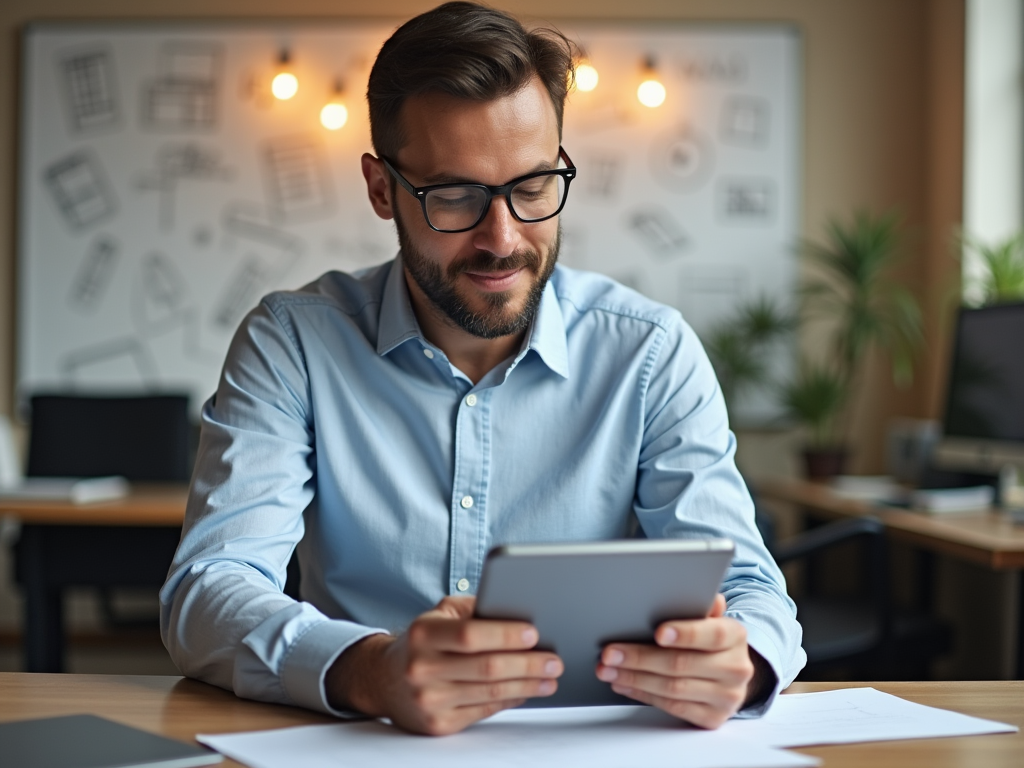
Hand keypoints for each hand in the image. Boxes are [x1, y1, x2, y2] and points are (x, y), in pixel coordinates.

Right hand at [325, 596, 562, 734]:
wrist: (384, 679)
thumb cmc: (423, 641)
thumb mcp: (439, 614)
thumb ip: (474, 609)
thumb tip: (517, 613)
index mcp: (423, 634)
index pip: (470, 635)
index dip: (505, 635)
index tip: (534, 633)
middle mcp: (421, 668)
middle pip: (487, 668)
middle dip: (528, 664)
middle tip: (553, 660)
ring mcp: (429, 700)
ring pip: (491, 692)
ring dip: (527, 685)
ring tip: (549, 677)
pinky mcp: (438, 724)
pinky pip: (484, 710)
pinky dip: (511, 699)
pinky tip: (527, 690)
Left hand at [595, 594, 756, 728]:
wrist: (729, 675)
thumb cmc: (709, 641)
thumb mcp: (708, 619)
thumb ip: (699, 606)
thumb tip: (694, 590)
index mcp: (736, 636)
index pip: (713, 634)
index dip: (685, 634)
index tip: (658, 632)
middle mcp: (736, 668)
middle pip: (682, 664)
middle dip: (640, 658)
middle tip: (610, 653)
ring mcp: (726, 696)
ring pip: (673, 688)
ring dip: (634, 678)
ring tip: (608, 669)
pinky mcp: (713, 718)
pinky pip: (673, 707)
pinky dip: (643, 695)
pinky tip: (624, 684)